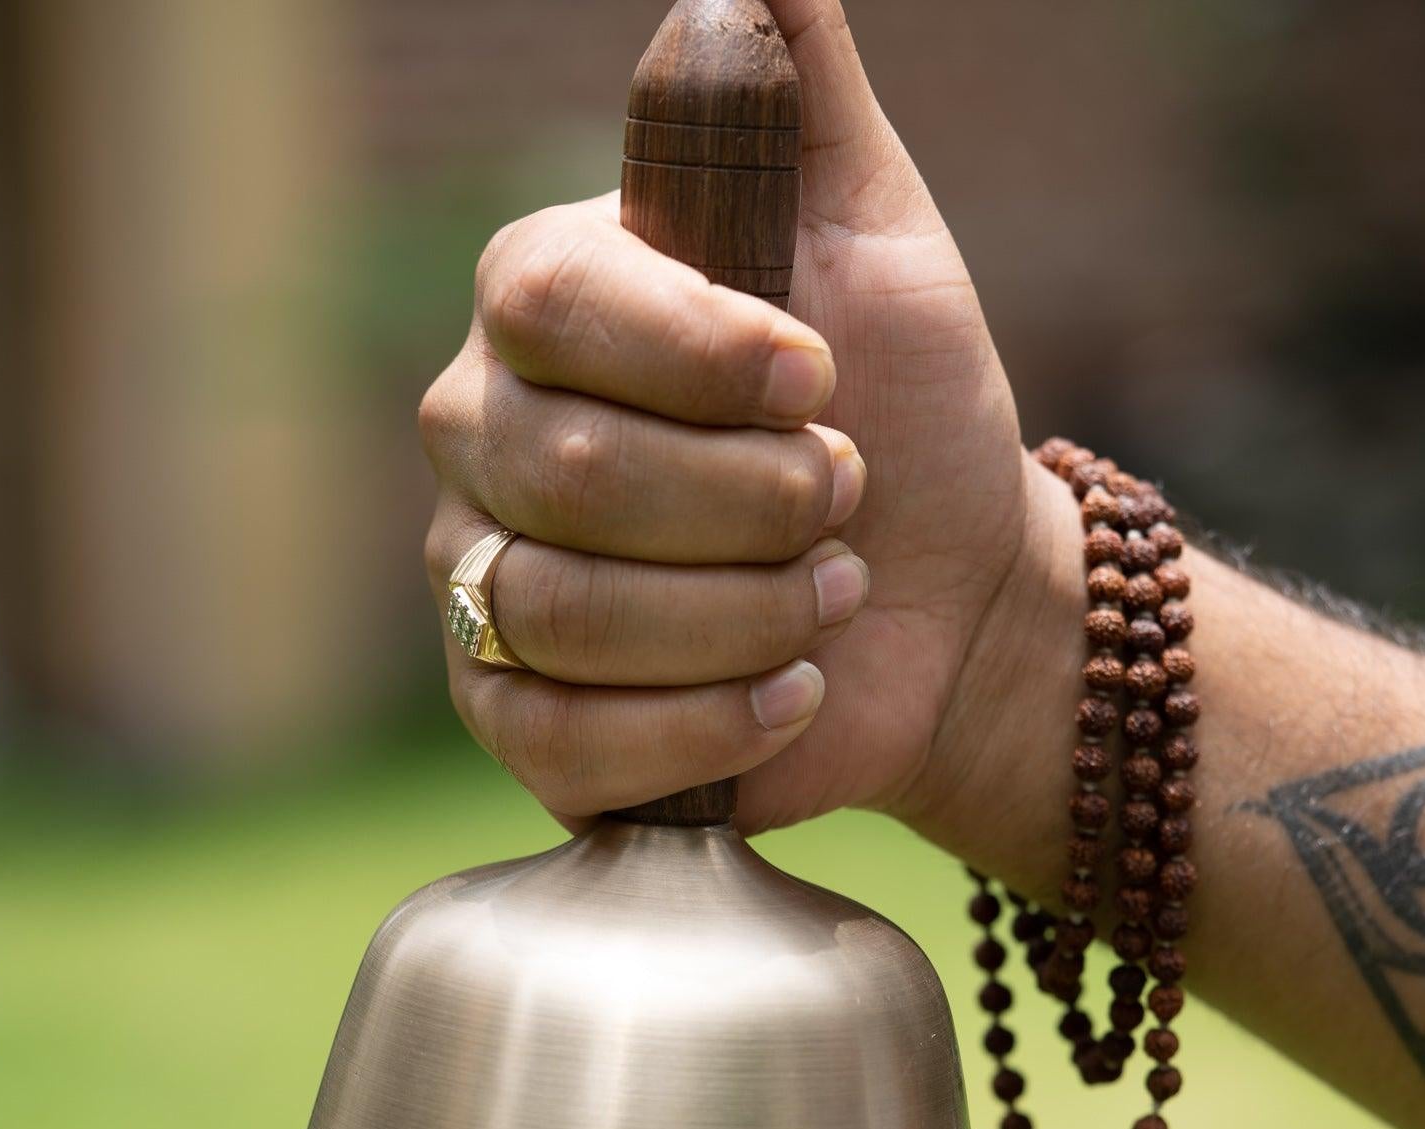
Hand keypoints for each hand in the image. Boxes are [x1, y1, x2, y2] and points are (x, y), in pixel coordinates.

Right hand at [419, 0, 1043, 831]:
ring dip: (747, 613)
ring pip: (568, 614)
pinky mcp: (515, 722)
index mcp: (543, 303)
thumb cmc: (902, 411)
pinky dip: (709, 724)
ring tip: (835, 596)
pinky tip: (791, 693)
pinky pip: (565, 741)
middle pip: (566, 471)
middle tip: (848, 499)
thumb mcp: (873, 230)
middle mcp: (483, 438)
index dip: (703, 352)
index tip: (823, 379)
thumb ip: (797, 90)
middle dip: (754, 501)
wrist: (941, 597)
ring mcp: (485, 586)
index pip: (552, 298)